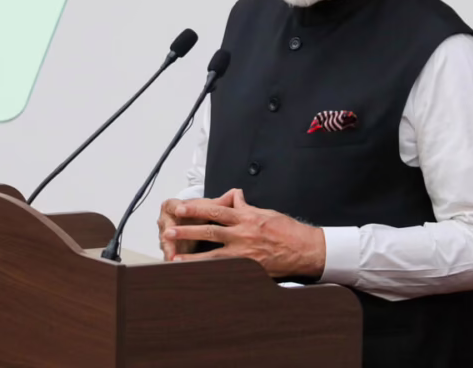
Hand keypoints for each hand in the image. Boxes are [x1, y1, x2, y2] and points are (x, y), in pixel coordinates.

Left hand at [162, 188, 325, 278]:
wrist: (304, 248)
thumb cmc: (287, 230)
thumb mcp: (265, 212)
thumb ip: (246, 207)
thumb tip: (235, 197)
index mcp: (246, 217)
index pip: (216, 210)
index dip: (197, 209)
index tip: (181, 208)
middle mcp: (242, 234)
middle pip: (210, 230)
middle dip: (187, 230)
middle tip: (169, 230)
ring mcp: (244, 252)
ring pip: (213, 254)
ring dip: (192, 256)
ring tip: (174, 257)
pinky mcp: (248, 267)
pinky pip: (225, 269)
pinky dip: (211, 272)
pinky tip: (198, 275)